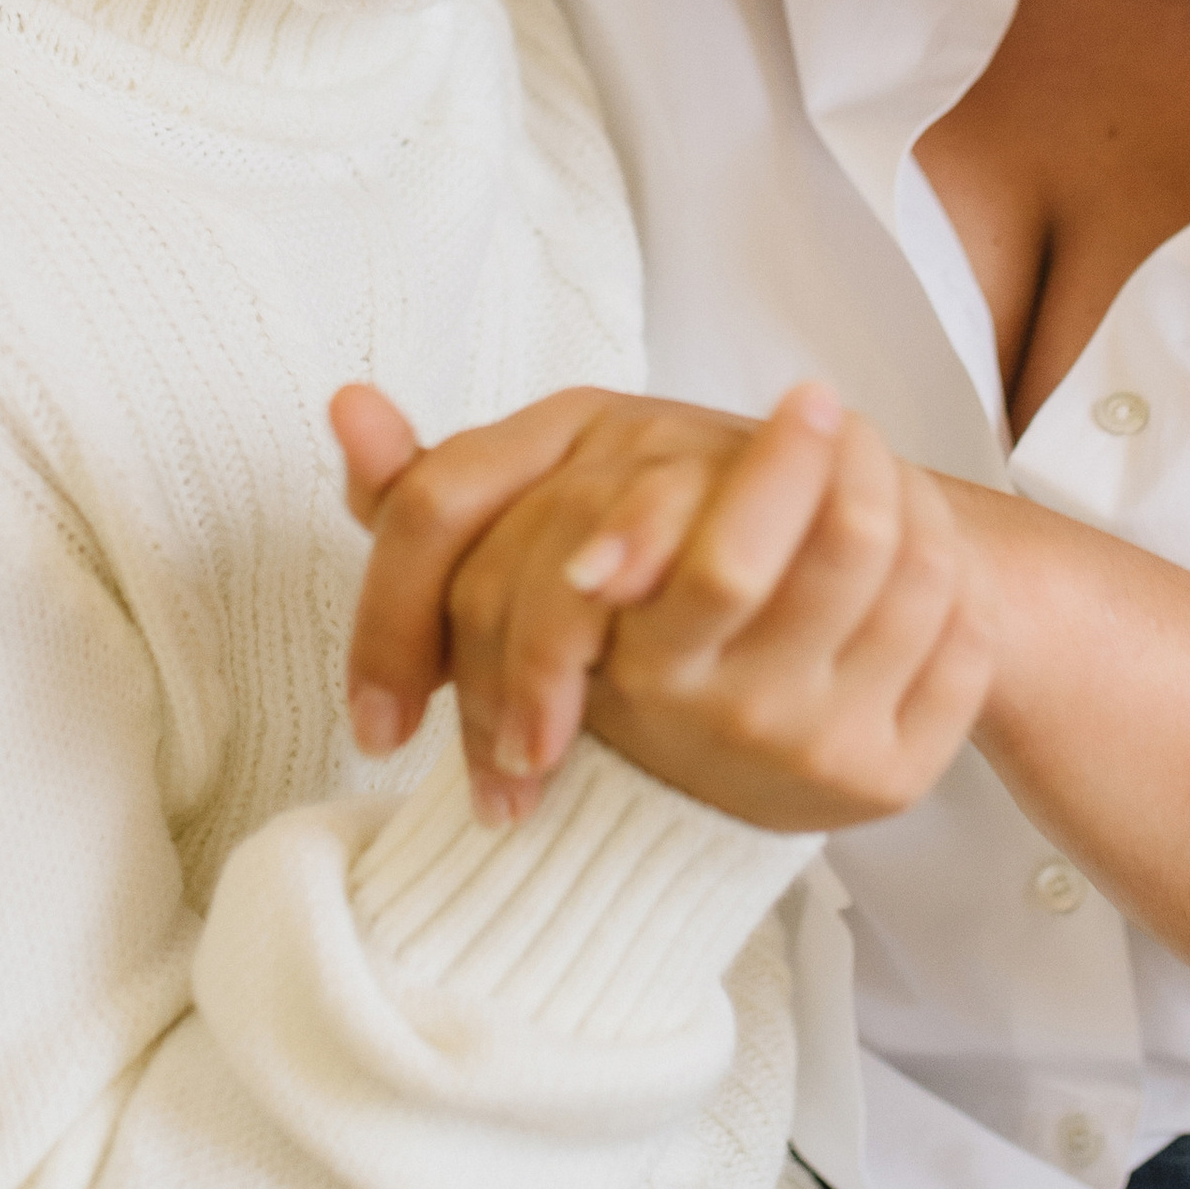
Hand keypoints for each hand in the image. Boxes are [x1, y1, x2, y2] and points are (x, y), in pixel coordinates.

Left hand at [336, 384, 754, 775]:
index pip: (430, 505)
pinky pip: (690, 553)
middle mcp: (610, 431)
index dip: (388, 620)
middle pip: (497, 545)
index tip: (379, 732)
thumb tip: (348, 405)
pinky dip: (643, 625)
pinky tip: (628, 705)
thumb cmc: (682, 530)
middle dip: (476, 676)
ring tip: (534, 762)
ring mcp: (685, 453)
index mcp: (549, 431)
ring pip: (576, 550)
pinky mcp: (761, 486)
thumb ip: (442, 494)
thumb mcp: (560, 523)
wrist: (841, 515)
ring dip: (545, 666)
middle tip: (483, 783)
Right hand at [580, 399, 993, 830]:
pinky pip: (970, 638)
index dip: (787, 460)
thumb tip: (596, 567)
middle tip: (851, 428)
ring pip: (927, 575)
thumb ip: (633, 534)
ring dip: (916, 498)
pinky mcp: (898, 780)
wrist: (708, 784)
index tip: (811, 398)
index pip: (733, 561)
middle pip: (855, 544)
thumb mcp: (624, 586)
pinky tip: (915, 557)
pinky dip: (957, 574)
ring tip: (886, 484)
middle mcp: (746, 719)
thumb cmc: (669, 647)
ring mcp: (828, 755)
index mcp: (659, 667)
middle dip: (864, 455)